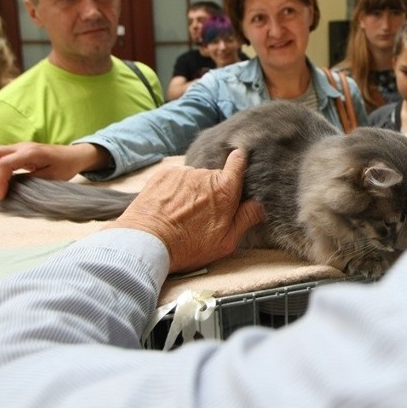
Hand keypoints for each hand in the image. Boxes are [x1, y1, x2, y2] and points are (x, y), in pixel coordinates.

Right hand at [0, 142, 107, 200]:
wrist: (74, 155)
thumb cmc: (66, 166)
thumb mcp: (51, 178)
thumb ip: (31, 181)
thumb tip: (11, 188)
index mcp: (31, 153)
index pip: (4, 164)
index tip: (0, 197)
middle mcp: (21, 146)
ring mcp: (18, 147)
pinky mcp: (17, 151)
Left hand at [105, 149, 263, 272]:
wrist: (146, 243)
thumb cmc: (187, 247)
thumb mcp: (225, 243)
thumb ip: (246, 219)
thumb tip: (260, 205)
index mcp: (225, 190)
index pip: (239, 160)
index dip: (239, 162)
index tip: (237, 168)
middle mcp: (205, 175)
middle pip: (215, 177)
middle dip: (212, 191)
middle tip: (202, 215)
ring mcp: (184, 173)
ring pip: (195, 178)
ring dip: (192, 191)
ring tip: (181, 214)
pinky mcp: (164, 173)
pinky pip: (176, 178)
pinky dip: (175, 190)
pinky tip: (169, 208)